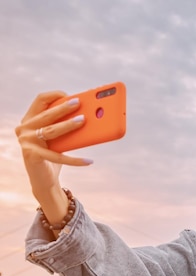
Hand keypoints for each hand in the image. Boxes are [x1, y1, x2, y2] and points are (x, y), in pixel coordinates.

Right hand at [15, 91, 90, 228]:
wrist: (44, 179)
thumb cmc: (53, 153)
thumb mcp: (59, 137)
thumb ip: (66, 124)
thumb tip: (89, 115)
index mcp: (30, 119)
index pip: (40, 100)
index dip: (56, 95)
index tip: (72, 96)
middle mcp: (25, 128)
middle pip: (47, 114)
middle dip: (64, 107)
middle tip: (80, 103)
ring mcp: (26, 142)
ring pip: (51, 131)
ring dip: (68, 125)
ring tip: (84, 121)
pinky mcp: (32, 155)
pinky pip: (58, 156)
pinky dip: (75, 159)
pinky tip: (89, 160)